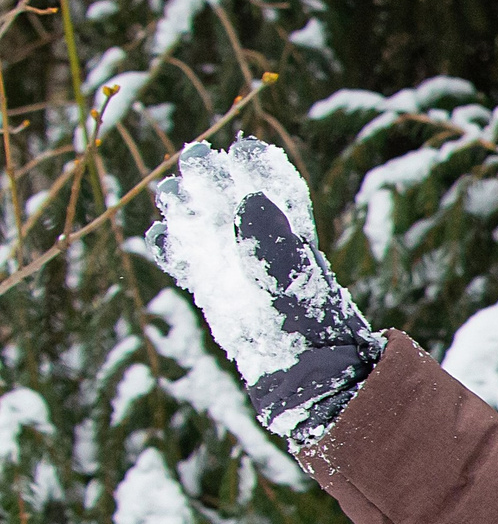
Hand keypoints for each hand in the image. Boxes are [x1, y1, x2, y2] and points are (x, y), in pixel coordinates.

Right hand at [143, 137, 381, 440]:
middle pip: (224, 192)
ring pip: (198, 219)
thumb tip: (249, 201)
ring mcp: (232, 261)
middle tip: (195, 162)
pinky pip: (184, 259)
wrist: (306, 371)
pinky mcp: (212, 286)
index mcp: (288, 226)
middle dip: (207, 175)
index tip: (242, 153)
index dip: (252, 163)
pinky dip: (169, 247)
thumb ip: (273, 242)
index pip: (266, 179)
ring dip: (182, 204)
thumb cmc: (310, 324)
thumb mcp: (293, 279)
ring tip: (171, 194)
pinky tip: (160, 237)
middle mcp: (258, 238)